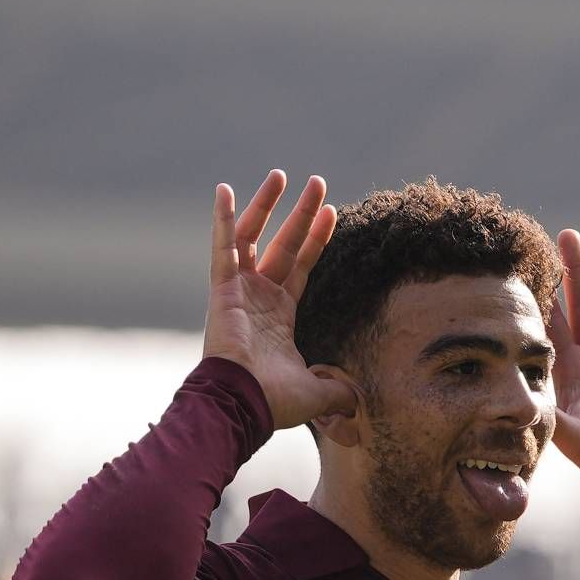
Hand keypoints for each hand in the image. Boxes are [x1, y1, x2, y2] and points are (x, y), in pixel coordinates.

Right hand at [203, 170, 357, 429]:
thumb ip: (337, 392)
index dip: (315, 240)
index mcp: (278, 316)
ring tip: (281, 174)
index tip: (331, 212)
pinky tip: (225, 190)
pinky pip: (222, 247)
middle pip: (283, 244)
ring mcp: (238, 290)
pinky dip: (223, 219)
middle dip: (300, 214)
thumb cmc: (273, 402)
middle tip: (316, 182)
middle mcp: (258, 297)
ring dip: (266, 205)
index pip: (300, 267)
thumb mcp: (316, 395)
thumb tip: (358, 403)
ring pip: (253, 237)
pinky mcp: (222, 289)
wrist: (243, 404)